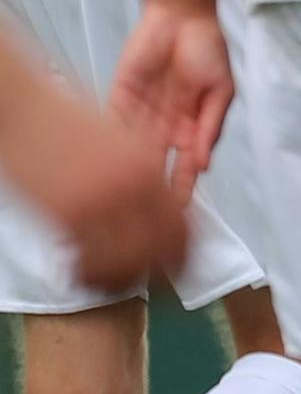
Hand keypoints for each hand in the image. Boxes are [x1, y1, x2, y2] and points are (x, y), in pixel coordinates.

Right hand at [0, 76, 187, 291]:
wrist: (23, 111)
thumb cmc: (66, 120)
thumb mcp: (120, 144)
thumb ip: (141, 171)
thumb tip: (160, 205)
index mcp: (148, 166)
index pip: (182, 223)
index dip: (186, 250)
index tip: (183, 264)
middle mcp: (130, 186)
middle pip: (163, 248)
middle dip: (164, 270)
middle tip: (157, 282)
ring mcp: (97, 203)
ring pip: (126, 262)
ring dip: (125, 276)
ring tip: (119, 282)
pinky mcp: (63, 216)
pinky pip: (88, 260)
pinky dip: (92, 273)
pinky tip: (88, 273)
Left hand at [110, 2, 233, 205]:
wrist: (180, 16)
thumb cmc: (207, 49)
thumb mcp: (221, 89)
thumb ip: (212, 126)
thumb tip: (204, 163)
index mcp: (191, 125)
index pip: (184, 165)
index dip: (181, 188)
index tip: (177, 213)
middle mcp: (164, 125)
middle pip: (155, 165)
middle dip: (150, 190)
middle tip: (143, 218)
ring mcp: (140, 114)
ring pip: (133, 151)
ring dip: (129, 173)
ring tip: (123, 201)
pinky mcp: (119, 99)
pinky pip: (115, 126)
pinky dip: (111, 146)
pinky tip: (107, 168)